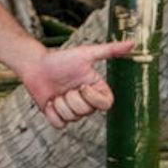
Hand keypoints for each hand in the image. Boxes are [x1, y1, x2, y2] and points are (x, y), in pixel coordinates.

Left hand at [18, 40, 133, 128]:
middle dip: (71, 98)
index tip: (81, 85)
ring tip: (56, 92)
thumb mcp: (85, 53)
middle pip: (86, 112)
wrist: (35, 65)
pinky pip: (58, 124)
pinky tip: (49, 100)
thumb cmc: (60, 59)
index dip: (93, 98)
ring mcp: (72, 110)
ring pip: (72, 118)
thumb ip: (109, 50)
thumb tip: (133, 44)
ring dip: (60, 104)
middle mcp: (87, 102)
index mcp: (97, 90)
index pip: (106, 105)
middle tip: (65, 87)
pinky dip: (51, 112)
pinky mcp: (57, 116)